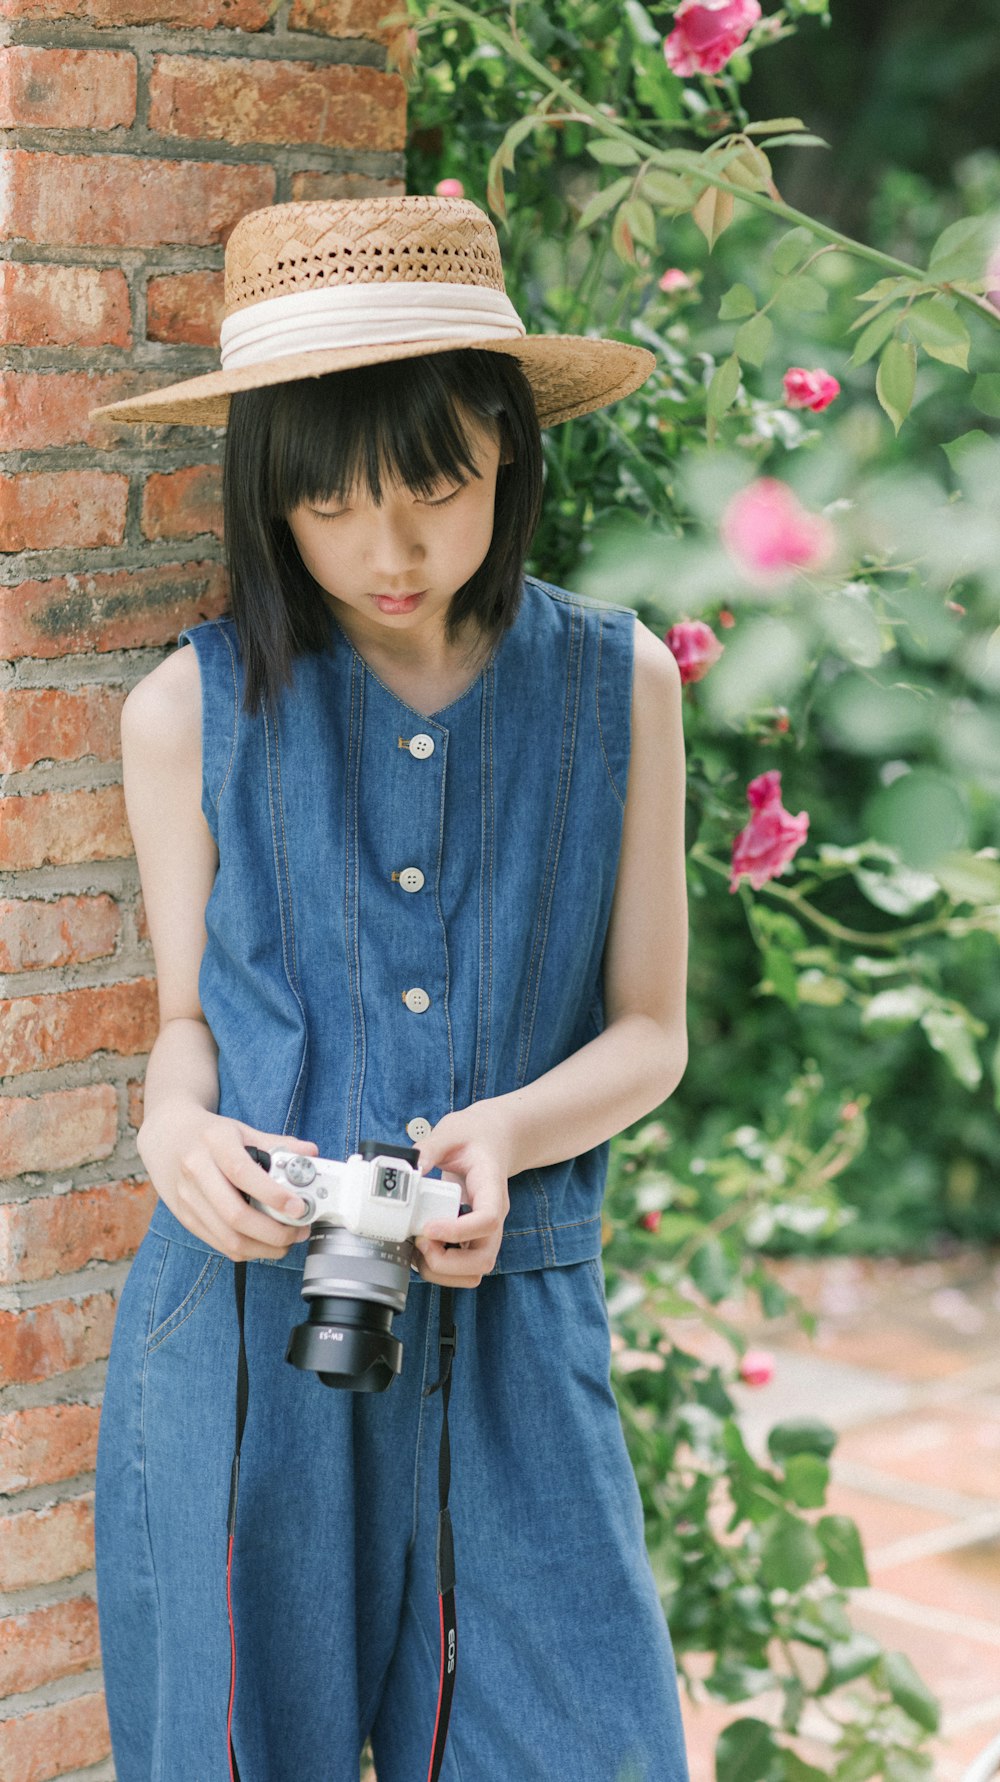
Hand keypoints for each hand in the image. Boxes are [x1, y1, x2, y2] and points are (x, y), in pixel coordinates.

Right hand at [138, 1101, 318, 1261]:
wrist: (166, 1136)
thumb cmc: (208, 1134)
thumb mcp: (241, 1129)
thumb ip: (276, 1143)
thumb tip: (310, 1153)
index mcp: (214, 1143)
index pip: (242, 1173)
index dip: (272, 1195)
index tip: (299, 1207)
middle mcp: (196, 1171)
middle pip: (235, 1215)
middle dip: (273, 1232)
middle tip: (299, 1230)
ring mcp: (187, 1198)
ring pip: (227, 1237)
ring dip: (263, 1247)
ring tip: (287, 1241)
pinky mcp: (185, 1217)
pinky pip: (218, 1243)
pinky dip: (246, 1249)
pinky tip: (264, 1243)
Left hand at [412, 1102, 511, 1288]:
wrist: (492, 1140)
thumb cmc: (475, 1138)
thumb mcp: (452, 1132)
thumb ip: (430, 1148)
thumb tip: (408, 1169)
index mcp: (492, 1189)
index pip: (488, 1220)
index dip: (457, 1232)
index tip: (428, 1228)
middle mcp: (494, 1218)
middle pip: (483, 1260)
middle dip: (446, 1262)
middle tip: (420, 1241)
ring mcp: (485, 1233)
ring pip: (474, 1272)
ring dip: (442, 1271)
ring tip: (418, 1247)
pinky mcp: (473, 1239)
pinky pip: (463, 1270)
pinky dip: (440, 1269)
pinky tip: (422, 1248)